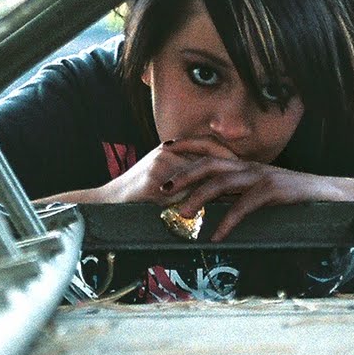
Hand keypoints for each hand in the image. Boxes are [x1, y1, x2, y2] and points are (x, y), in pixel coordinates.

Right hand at [93, 135, 238, 204]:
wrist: (106, 202)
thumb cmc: (135, 194)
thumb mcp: (161, 178)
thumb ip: (184, 176)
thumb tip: (214, 185)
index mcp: (171, 149)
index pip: (206, 144)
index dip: (226, 154)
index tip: (244, 166)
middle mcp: (167, 153)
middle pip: (207, 157)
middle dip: (229, 169)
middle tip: (246, 181)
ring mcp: (160, 167)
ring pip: (198, 176)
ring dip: (218, 188)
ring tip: (235, 196)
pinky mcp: (153, 184)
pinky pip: (182, 194)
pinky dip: (199, 202)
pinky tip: (214, 209)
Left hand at [156, 143, 341, 241]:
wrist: (328, 194)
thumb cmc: (292, 195)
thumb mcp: (261, 190)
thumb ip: (238, 193)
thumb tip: (210, 204)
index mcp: (244, 165)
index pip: (211, 149)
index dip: (188, 144)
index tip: (166, 146)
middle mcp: (249, 167)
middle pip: (209, 164)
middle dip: (184, 174)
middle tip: (163, 188)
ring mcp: (261, 177)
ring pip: (222, 182)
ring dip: (199, 197)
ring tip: (183, 213)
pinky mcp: (273, 191)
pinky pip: (244, 206)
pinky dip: (228, 222)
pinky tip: (217, 236)